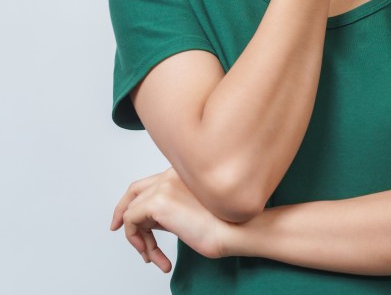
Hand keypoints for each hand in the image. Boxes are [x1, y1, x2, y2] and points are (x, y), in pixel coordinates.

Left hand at [111, 168, 230, 271]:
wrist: (236, 231)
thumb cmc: (225, 226)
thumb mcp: (193, 211)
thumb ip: (170, 208)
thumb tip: (148, 221)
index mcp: (185, 172)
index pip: (149, 182)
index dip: (132, 200)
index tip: (123, 218)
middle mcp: (172, 173)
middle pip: (134, 192)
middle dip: (122, 214)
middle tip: (115, 229)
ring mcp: (164, 185)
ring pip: (131, 211)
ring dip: (138, 237)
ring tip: (151, 256)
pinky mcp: (157, 202)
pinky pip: (130, 221)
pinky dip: (136, 240)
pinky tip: (151, 255)